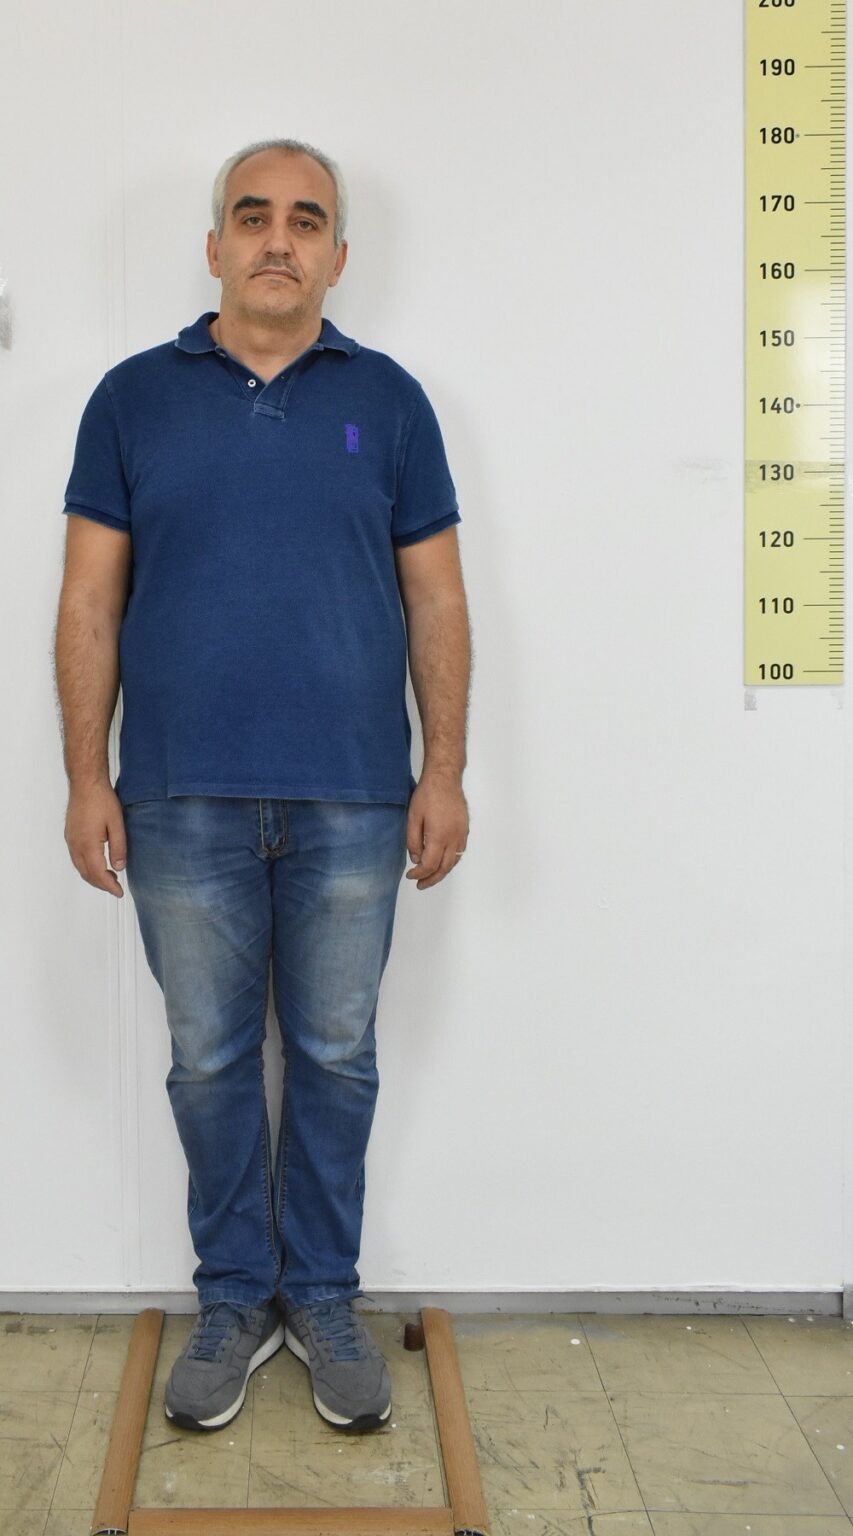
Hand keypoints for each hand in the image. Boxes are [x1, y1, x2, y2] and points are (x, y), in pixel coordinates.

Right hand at [64, 781, 126, 898]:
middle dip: (101, 884)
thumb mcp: (116, 824)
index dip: (109, 886)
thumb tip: (119, 867)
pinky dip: (87, 866)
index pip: (98, 874)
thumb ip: (119, 847)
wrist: (86, 783)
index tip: (119, 892)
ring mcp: (71, 840)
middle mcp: (76, 845)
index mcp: (88, 844)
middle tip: (116, 887)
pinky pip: (76, 858)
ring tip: (110, 877)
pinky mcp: (70, 835)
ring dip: (93, 876)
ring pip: (80, 867)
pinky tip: (98, 863)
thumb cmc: (101, 799)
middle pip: (86, 874)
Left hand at [405, 770, 468, 888]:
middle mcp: (453, 838)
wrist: (445, 778)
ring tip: (430, 876)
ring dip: (442, 872)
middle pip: (444, 868)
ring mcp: (462, 834)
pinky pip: (459, 852)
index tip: (410, 876)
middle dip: (431, 879)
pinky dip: (450, 861)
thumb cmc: (427, 795)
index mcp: (439, 836)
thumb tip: (416, 859)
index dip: (419, 874)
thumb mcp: (413, 818)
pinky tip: (441, 861)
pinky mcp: (465, 829)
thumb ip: (413, 841)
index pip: (429, 865)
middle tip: (420, 884)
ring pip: (454, 862)